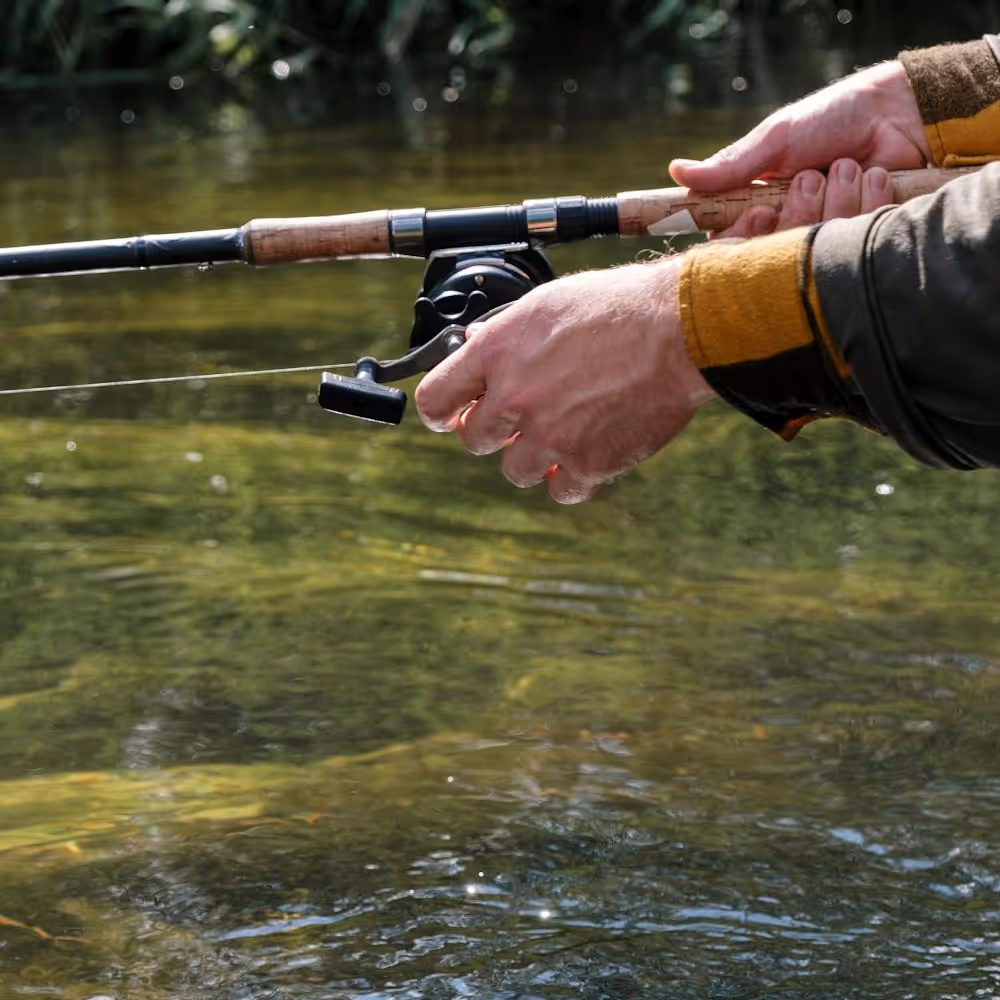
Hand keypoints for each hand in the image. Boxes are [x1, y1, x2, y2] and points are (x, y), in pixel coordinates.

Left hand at [415, 260, 715, 503]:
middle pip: (473, 439)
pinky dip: (570, 478)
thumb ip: (506, 336)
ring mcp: (550, 435)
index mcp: (497, 353)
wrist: (679, 330)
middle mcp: (516, 398)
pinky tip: (583, 455)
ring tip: (559, 432)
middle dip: (491, 430)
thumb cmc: (618, 306)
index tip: (448, 416)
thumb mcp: (546, 305)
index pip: (435, 398)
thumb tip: (476, 349)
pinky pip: (561, 490)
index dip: (439, 411)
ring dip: (533, 455)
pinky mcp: (588, 464)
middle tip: (515, 420)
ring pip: (515, 470)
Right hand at [669, 60, 931, 236]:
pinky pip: (857, 234)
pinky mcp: (864, 236)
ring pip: (819, 240)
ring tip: (847, 163)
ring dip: (837, 195)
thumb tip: (675, 173)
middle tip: (810, 176)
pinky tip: (875, 173)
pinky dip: (868, 197)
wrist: (897, 110)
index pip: (737, 243)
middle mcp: (792, 227)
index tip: (761, 212)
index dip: (747, 235)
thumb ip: (729, 166)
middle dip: (799, 209)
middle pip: (778, 247)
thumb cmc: (831, 118)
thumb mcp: (775, 140)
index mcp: (762, 206)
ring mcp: (828, 234)